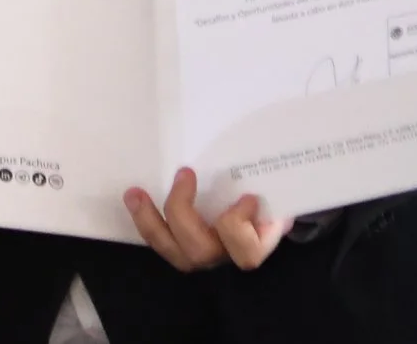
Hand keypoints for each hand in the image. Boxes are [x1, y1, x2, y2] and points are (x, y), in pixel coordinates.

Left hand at [124, 167, 287, 271]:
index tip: (247, 197)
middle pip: (201, 250)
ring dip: (150, 220)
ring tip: (135, 192)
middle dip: (184, 212)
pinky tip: (134, 197)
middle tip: (185, 172)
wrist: (261, 228)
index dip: (238, 225)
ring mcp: (202, 258)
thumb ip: (275, 191)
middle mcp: (226, 258)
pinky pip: (161, 243)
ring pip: (173, 251)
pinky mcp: (182, 250)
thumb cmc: (270, 208)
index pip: (246, 252)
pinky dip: (145, 221)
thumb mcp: (278, 201)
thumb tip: (282, 158)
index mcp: (255, 245)